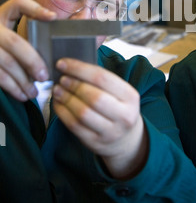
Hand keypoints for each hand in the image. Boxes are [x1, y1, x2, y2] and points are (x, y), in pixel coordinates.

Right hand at [0, 0, 55, 100]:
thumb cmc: (6, 37)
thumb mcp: (13, 24)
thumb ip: (33, 23)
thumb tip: (57, 20)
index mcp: (3, 14)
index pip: (18, 4)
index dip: (35, 9)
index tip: (53, 17)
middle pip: (15, 43)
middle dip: (32, 61)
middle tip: (45, 75)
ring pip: (5, 63)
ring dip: (23, 80)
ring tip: (35, 91)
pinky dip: (12, 87)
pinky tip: (23, 94)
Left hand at [52, 58, 147, 178]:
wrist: (126, 140)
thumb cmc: (118, 108)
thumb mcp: (120, 92)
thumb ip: (101, 76)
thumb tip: (75, 59)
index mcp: (131, 96)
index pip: (103, 78)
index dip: (80, 69)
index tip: (63, 63)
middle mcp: (124, 115)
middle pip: (93, 96)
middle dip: (73, 85)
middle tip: (62, 78)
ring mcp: (110, 132)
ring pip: (82, 112)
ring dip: (65, 98)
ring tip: (57, 89)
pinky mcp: (95, 142)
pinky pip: (74, 126)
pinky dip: (62, 112)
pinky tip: (57, 103)